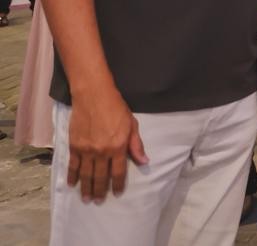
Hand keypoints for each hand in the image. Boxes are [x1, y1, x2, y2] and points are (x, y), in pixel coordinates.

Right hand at [66, 87, 147, 201]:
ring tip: (86, 198)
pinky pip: (73, 165)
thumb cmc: (116, 108)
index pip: (119, 172)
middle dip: (100, 190)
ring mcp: (86, 150)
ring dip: (86, 188)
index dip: (118, 184)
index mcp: (118, 147)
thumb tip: (144, 161)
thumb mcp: (132, 125)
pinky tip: (72, 184)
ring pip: (86, 174)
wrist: (94, 96)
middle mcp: (102, 152)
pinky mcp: (74, 146)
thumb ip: (136, 145)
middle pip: (101, 176)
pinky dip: (72, 176)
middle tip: (99, 201)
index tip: (117, 193)